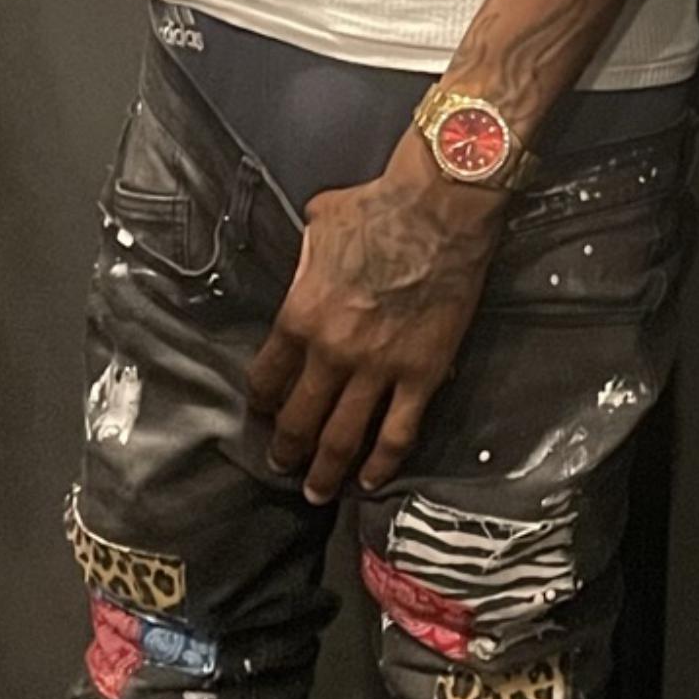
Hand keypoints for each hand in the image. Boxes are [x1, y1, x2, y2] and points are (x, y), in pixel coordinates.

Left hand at [249, 144, 509, 505]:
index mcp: (299, 316)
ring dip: (325, 470)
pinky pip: (397, 433)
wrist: (438, 210)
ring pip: (343, 438)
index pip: (266, 377)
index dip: (260, 402)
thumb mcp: (319, 226)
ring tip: (316, 491)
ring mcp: (378, 370)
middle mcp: (332, 353)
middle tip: (280, 465)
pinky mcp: (421, 376)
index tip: (261, 412)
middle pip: (298, 419)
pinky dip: (382, 464)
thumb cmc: (376, 208)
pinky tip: (370, 480)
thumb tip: (307, 264)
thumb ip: (306, 260)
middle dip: (285, 449)